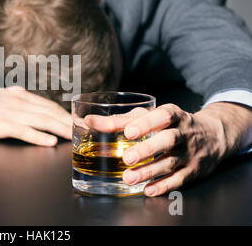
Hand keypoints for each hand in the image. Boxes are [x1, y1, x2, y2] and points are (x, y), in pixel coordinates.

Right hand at [0, 84, 71, 145]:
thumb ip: (15, 99)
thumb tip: (29, 102)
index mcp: (17, 95)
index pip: (47, 105)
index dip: (65, 114)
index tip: (78, 122)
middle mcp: (16, 101)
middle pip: (49, 112)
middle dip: (68, 122)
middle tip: (84, 131)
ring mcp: (7, 112)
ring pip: (40, 120)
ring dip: (60, 128)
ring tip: (74, 136)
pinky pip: (22, 131)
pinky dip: (37, 136)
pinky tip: (49, 141)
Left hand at [84, 102, 251, 196]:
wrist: (213, 134)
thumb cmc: (171, 123)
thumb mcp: (151, 116)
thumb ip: (121, 119)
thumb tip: (90, 121)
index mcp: (173, 115)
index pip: (162, 116)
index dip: (146, 123)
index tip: (128, 131)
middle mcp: (183, 133)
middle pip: (167, 140)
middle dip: (147, 149)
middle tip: (127, 158)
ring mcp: (189, 152)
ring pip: (170, 162)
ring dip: (149, 171)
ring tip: (128, 177)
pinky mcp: (193, 170)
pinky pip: (179, 179)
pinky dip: (164, 185)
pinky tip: (148, 189)